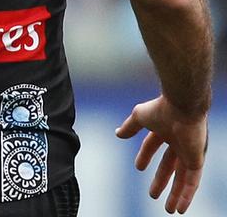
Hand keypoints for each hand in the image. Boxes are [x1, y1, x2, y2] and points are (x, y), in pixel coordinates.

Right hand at [115, 95, 208, 213]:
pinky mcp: (197, 160)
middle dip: (161, 181)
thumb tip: (117, 134)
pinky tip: (181, 207)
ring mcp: (189, 152)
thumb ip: (129, 126)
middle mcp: (179, 142)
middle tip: (152, 195)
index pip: (153, 146)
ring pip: (183, 179)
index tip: (138, 167)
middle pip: (169, 167)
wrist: (182, 107)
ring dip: (176, 194)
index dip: (145, 156)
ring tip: (170, 210)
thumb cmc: (161, 108)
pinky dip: (187, 195)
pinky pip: (192, 182)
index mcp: (165, 130)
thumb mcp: (139, 116)